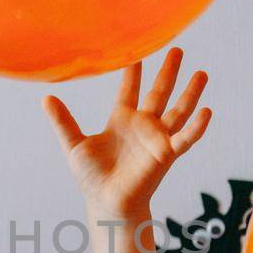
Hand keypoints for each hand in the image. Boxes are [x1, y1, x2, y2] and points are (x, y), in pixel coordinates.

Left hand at [42, 48, 210, 217]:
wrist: (106, 203)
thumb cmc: (92, 178)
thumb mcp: (73, 144)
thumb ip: (63, 121)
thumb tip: (45, 98)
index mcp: (121, 120)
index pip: (129, 90)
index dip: (132, 73)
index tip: (136, 52)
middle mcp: (142, 126)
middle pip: (159, 93)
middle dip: (168, 72)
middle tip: (177, 49)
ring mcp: (156, 139)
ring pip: (178, 111)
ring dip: (190, 93)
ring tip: (202, 73)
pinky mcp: (166, 154)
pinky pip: (185, 139)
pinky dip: (197, 127)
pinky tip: (207, 111)